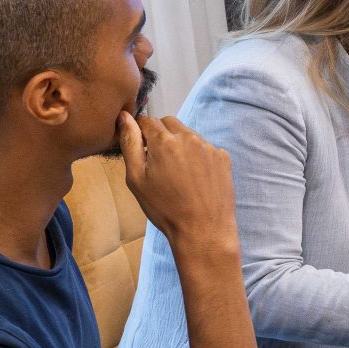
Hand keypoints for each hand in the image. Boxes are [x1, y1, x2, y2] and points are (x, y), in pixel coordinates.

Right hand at [116, 114, 236, 258]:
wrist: (204, 230)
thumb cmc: (165, 208)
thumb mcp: (136, 179)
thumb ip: (129, 143)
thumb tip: (125, 117)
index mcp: (164, 141)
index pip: (148, 121)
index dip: (141, 133)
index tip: (141, 149)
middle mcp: (189, 138)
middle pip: (169, 123)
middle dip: (160, 135)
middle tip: (157, 161)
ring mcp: (209, 147)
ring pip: (188, 134)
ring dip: (179, 144)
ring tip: (177, 173)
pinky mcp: (223, 158)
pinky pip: (205, 148)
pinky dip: (197, 156)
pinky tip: (194, 178)